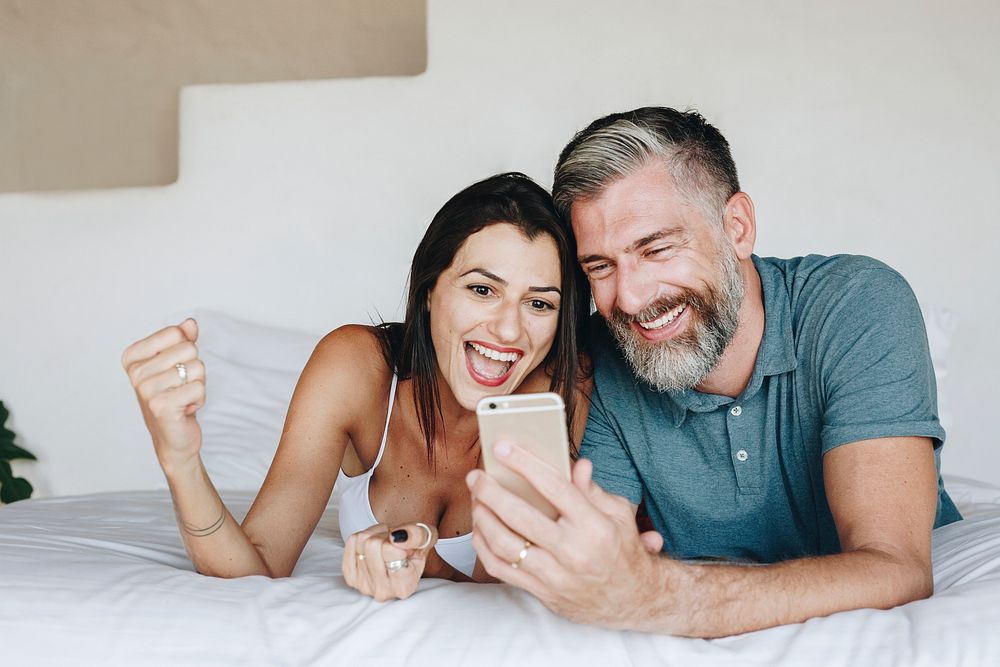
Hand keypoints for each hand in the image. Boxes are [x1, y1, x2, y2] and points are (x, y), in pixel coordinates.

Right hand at [121, 318, 204, 471]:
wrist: (174, 437)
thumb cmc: (175, 396)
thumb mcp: (177, 363)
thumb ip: (183, 340)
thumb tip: (190, 323)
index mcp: (133, 357)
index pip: (175, 332)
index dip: (185, 350)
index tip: (174, 369)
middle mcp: (135, 372)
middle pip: (189, 349)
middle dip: (194, 368)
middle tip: (181, 386)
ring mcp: (146, 390)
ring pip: (197, 368)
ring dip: (198, 385)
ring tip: (182, 397)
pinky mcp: (161, 406)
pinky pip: (198, 387)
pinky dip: (199, 399)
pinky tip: (185, 409)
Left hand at [342, 522, 438, 600]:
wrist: (401, 554)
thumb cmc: (416, 548)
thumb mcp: (428, 537)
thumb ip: (418, 536)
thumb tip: (397, 537)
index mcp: (404, 587)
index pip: (392, 552)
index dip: (399, 541)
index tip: (405, 547)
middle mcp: (383, 592)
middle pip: (373, 545)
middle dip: (385, 535)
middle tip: (394, 543)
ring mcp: (363, 585)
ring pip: (362, 540)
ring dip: (376, 534)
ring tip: (386, 543)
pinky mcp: (350, 576)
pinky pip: (352, 541)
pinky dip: (364, 536)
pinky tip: (374, 545)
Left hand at [467, 442, 668, 628]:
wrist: (633, 601)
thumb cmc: (622, 550)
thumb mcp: (618, 514)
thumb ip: (591, 489)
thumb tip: (577, 464)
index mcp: (594, 526)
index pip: (554, 487)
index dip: (525, 464)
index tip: (502, 447)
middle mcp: (574, 552)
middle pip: (521, 516)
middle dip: (491, 492)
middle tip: (476, 476)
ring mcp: (556, 576)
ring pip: (505, 545)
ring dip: (483, 519)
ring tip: (476, 500)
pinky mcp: (543, 593)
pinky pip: (502, 570)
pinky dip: (484, 547)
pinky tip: (481, 529)